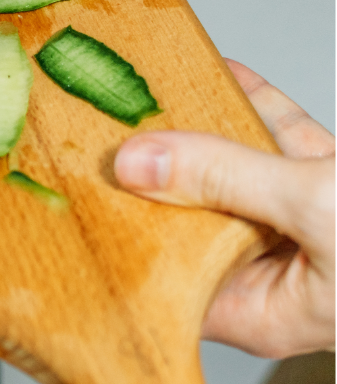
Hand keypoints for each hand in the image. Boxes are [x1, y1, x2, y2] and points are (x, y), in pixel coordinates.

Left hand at [115, 60, 334, 358]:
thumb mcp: (319, 211)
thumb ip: (227, 182)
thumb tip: (135, 163)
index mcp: (261, 310)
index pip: (161, 274)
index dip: (117, 234)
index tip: (72, 190)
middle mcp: (278, 276)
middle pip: (191, 216)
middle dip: (152, 170)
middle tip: (94, 124)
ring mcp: (310, 232)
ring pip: (237, 174)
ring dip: (200, 129)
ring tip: (146, 88)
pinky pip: (286, 148)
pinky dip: (259, 111)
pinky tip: (226, 73)